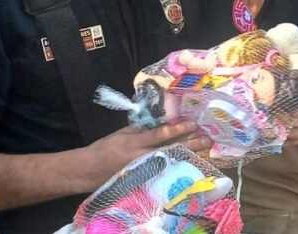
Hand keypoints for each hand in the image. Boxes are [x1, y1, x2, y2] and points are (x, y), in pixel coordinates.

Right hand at [81, 121, 209, 189]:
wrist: (90, 170)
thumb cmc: (107, 147)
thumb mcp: (124, 133)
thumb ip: (143, 128)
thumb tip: (163, 120)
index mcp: (135, 142)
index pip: (160, 135)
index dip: (177, 129)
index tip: (192, 123)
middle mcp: (142, 157)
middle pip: (171, 149)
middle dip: (190, 144)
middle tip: (207, 139)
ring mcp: (144, 169)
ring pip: (172, 160)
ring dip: (188, 153)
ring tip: (204, 148)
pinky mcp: (145, 177)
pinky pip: (165, 169)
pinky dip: (178, 163)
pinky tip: (190, 159)